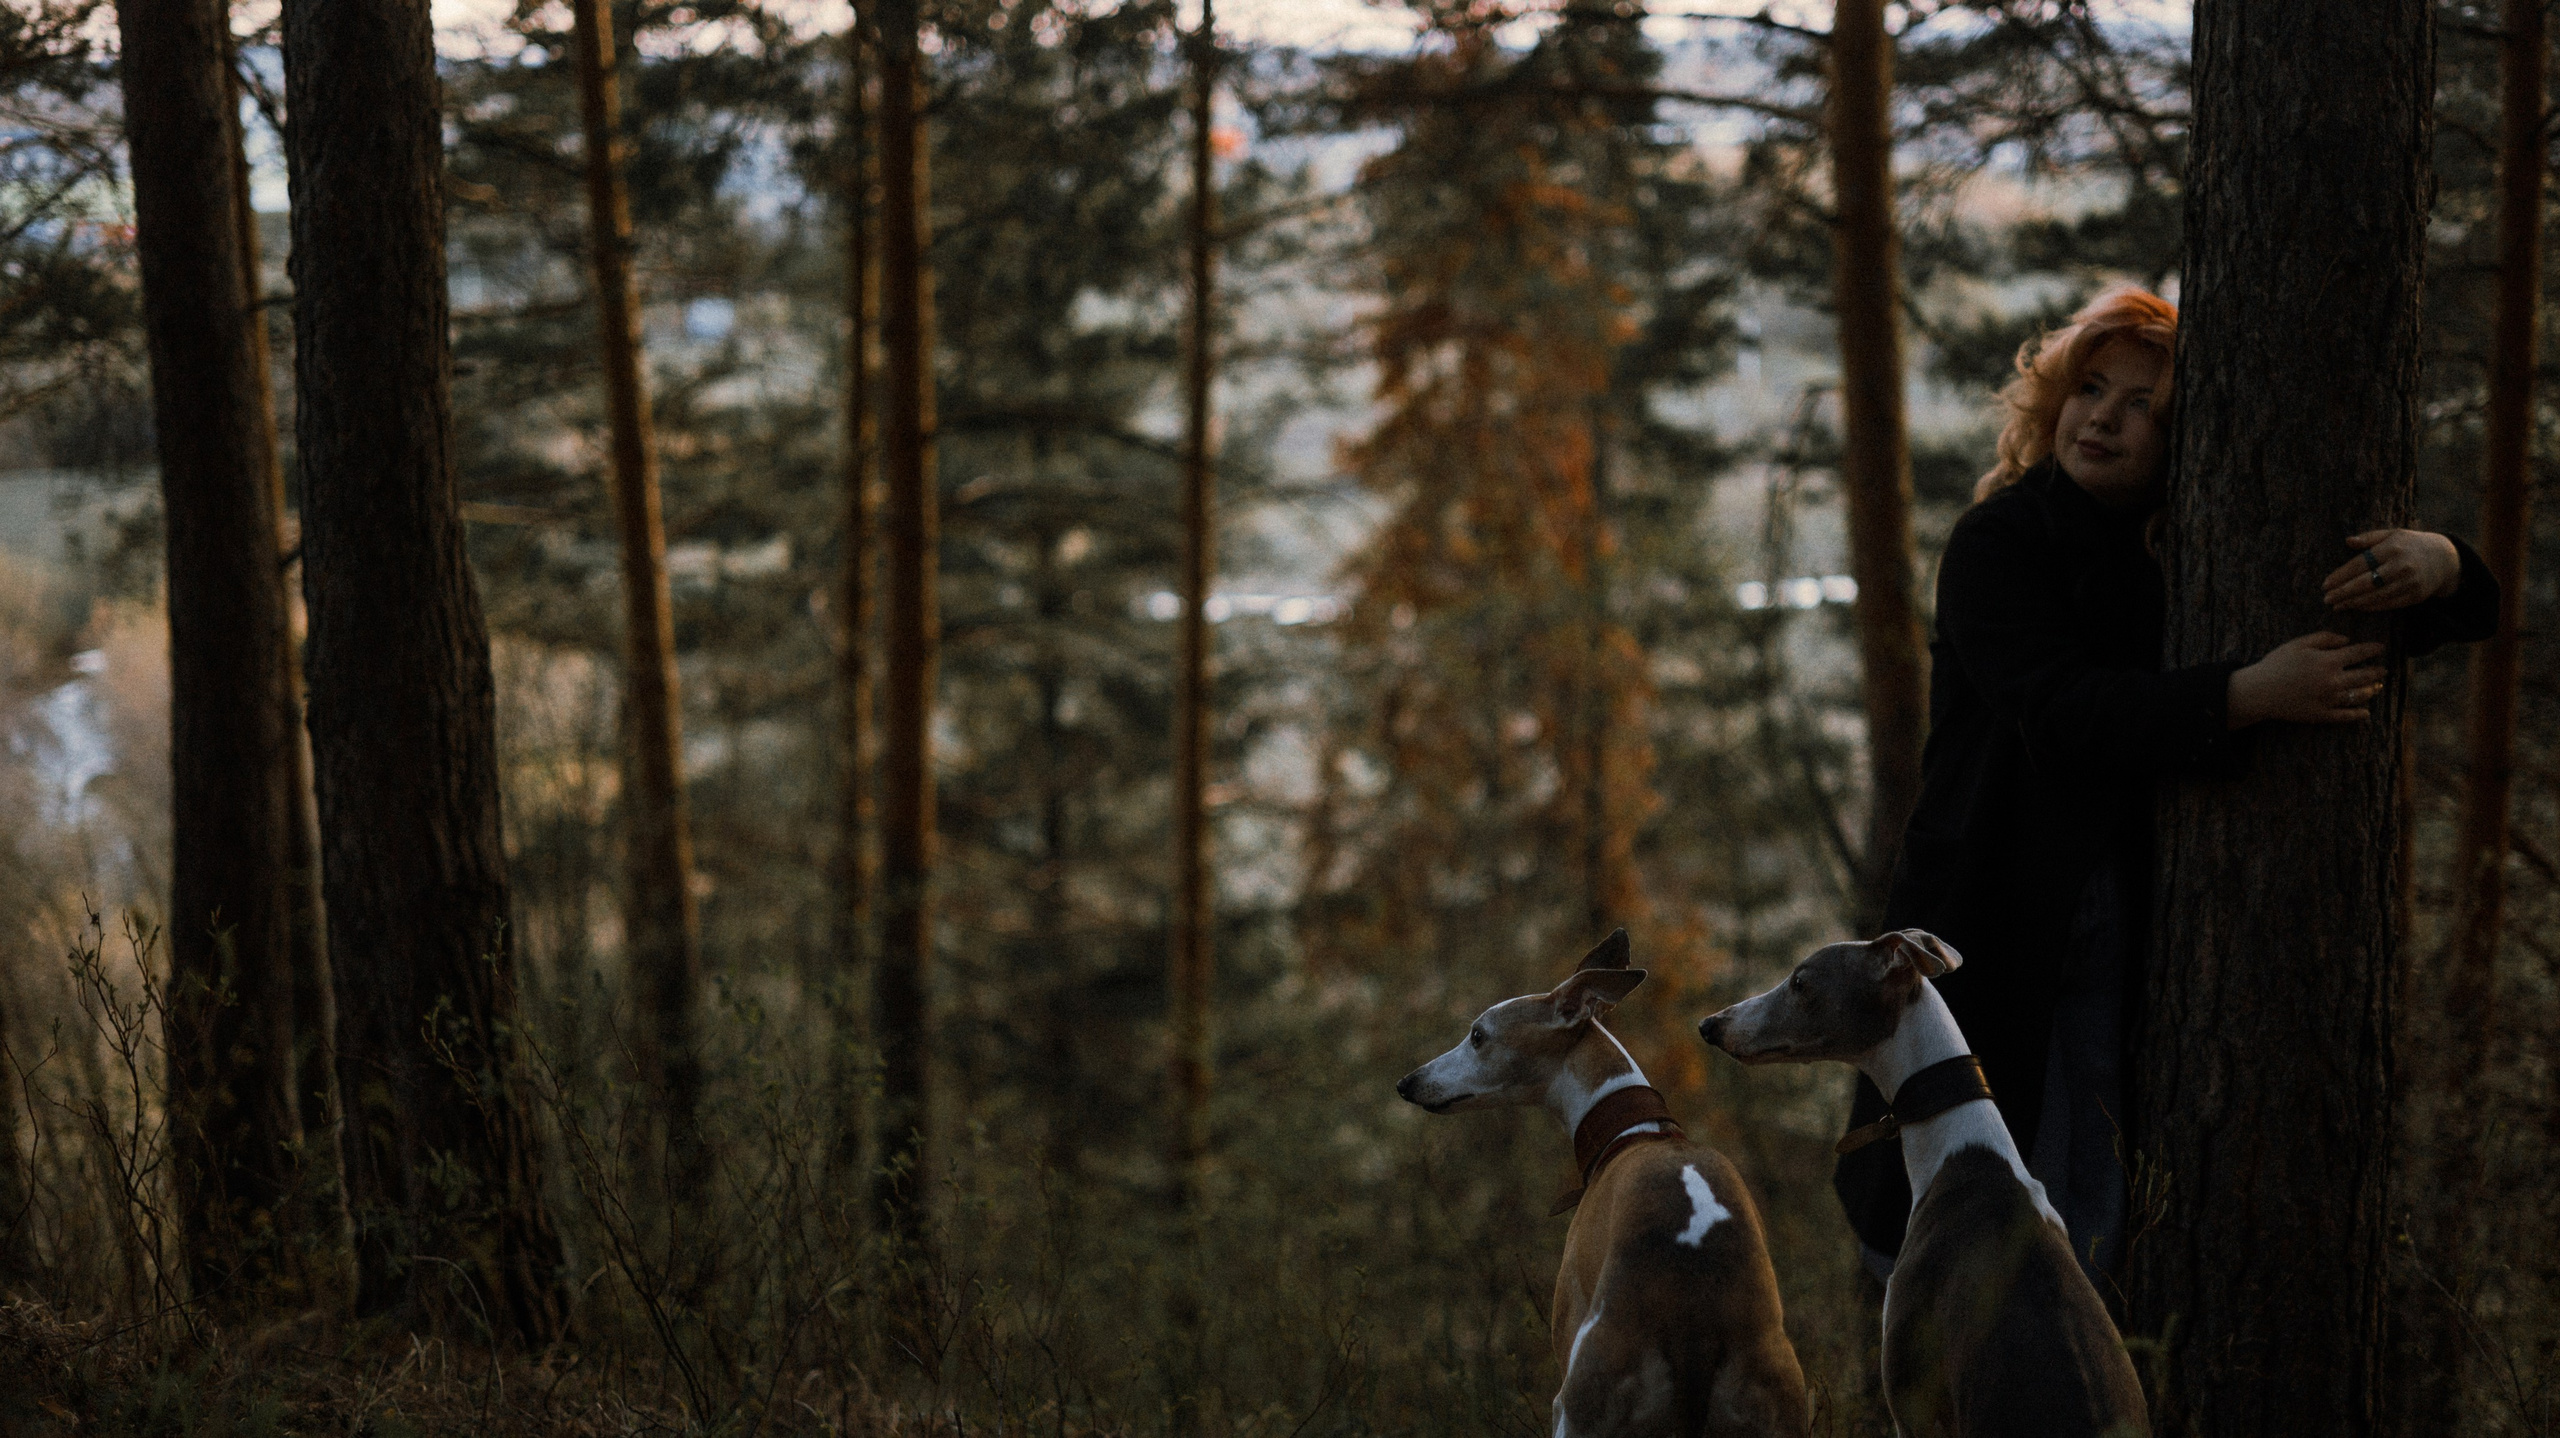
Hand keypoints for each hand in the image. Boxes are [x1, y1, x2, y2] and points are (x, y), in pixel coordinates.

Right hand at [2227, 631, 2386, 727]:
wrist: (2258, 691)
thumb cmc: (2276, 663)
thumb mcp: (2298, 644)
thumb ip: (2324, 638)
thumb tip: (2347, 640)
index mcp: (2328, 661)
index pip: (2359, 653)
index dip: (2373, 649)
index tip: (2381, 647)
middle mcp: (2333, 681)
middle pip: (2364, 676)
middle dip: (2377, 672)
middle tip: (2384, 670)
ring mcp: (2329, 700)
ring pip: (2358, 696)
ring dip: (2371, 691)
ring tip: (2377, 688)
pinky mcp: (2321, 715)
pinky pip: (2345, 716)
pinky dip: (2358, 715)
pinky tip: (2366, 713)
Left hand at [2322, 530, 2459, 611]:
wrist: (2445, 558)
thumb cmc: (2411, 544)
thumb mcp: (2392, 534)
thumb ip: (2370, 538)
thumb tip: (2348, 541)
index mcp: (2393, 547)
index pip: (2361, 564)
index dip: (2341, 575)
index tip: (2325, 584)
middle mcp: (2402, 565)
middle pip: (2366, 582)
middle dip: (2344, 593)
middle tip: (2327, 599)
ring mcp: (2410, 582)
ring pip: (2376, 596)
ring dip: (2354, 603)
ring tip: (2338, 606)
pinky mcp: (2416, 596)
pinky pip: (2389, 604)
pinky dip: (2371, 607)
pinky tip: (2357, 607)